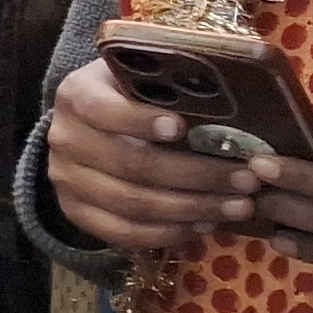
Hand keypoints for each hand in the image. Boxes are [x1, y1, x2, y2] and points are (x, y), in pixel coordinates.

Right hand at [44, 57, 255, 250]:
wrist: (90, 127)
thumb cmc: (131, 97)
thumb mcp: (140, 79)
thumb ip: (170, 87)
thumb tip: (234, 104)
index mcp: (77, 96)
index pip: (103, 110)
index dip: (140, 121)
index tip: (181, 128)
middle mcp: (64, 138)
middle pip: (130, 165)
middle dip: (196, 175)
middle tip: (247, 180)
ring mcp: (66, 179)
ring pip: (131, 204)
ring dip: (192, 209)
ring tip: (238, 207)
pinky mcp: (75, 212)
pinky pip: (122, 233)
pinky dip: (168, 233)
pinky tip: (204, 225)